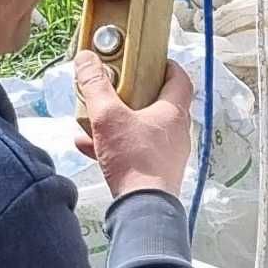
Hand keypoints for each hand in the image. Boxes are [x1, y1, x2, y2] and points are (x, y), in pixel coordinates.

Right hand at [76, 45, 194, 202]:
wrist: (142, 208)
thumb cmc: (134, 161)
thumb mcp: (108, 116)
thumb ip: (95, 86)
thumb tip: (87, 59)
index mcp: (173, 112)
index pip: (180, 78)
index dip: (166, 65)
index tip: (150, 59)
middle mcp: (175, 132)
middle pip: (158, 103)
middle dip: (133, 94)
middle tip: (115, 87)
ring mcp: (167, 153)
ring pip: (142, 128)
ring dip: (118, 122)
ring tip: (94, 119)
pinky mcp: (155, 171)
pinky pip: (134, 150)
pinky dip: (114, 145)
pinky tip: (89, 146)